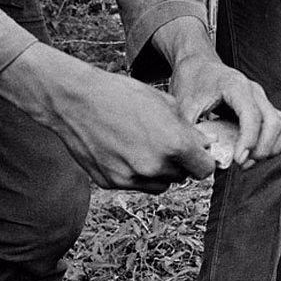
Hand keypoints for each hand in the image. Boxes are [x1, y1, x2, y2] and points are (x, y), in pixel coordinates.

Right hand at [0, 42, 214, 192]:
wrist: (76, 101)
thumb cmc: (122, 95)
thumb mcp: (165, 104)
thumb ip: (188, 129)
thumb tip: (204, 144)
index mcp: (174, 145)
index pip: (204, 170)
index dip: (202, 160)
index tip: (197, 152)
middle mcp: (155, 167)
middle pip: (183, 177)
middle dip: (180, 163)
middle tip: (167, 143)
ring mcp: (132, 178)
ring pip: (161, 184)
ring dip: (160, 171)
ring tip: (145, 145)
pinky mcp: (111, 183)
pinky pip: (136, 184)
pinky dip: (137, 173)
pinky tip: (126, 150)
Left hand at [170, 54, 280, 167]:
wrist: (197, 65)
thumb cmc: (191, 81)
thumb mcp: (183, 105)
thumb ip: (192, 131)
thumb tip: (202, 157)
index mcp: (236, 86)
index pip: (253, 116)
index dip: (249, 141)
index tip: (238, 159)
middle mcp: (255, 91)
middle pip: (275, 123)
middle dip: (262, 149)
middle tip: (242, 163)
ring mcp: (262, 99)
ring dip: (270, 147)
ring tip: (248, 160)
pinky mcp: (263, 107)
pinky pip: (280, 126)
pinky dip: (272, 142)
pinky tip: (253, 151)